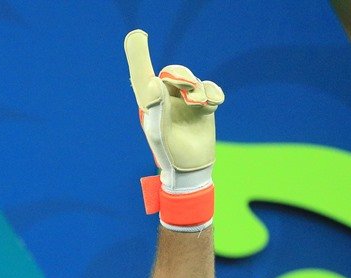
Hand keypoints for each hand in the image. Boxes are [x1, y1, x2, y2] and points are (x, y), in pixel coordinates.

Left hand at [125, 29, 223, 189]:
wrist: (191, 169)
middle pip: (173, 73)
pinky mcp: (203, 106)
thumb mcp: (158, 132)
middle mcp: (165, 99)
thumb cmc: (168, 154)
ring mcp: (185, 102)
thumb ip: (154, 106)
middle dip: (181, 75)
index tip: (137, 36)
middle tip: (185, 87)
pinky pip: (210, 88)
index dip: (139, 55)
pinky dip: (212, 93)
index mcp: (149, 103)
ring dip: (197, 89)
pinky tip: (213, 104)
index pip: (142, 75)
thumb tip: (153, 81)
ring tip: (198, 104)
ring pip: (193, 81)